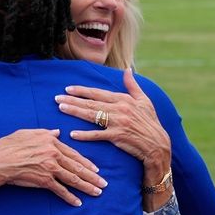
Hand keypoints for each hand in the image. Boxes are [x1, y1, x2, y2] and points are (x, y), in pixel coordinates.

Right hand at [0, 129, 106, 206]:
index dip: (86, 162)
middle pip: (77, 166)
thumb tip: (57, 132)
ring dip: (87, 187)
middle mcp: (53, 154)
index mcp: (50, 141)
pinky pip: (61, 190)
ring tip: (97, 192)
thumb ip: (44, 133)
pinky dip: (70, 197)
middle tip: (103, 183)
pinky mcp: (44, 181)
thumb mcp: (26, 133)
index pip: (73, 153)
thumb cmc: (8, 146)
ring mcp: (50, 168)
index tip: (95, 168)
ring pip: (73, 178)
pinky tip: (78, 202)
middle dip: (92, 176)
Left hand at [55, 68, 171, 182]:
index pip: (98, 93)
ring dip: (75, 112)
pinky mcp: (117, 137)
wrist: (158, 144)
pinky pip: (98, 135)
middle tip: (56, 98)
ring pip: (92, 116)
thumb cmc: (150, 122)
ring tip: (61, 108)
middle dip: (72, 100)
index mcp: (123, 99)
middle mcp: (119, 109)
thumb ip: (132, 85)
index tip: (68, 89)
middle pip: (91, 103)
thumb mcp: (144, 101)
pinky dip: (85, 135)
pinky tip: (72, 134)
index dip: (82, 90)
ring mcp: (118, 123)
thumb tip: (128, 69)